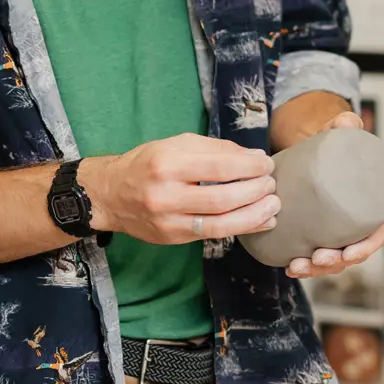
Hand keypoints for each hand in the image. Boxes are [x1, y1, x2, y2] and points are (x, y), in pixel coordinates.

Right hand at [85, 134, 279, 244]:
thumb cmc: (146, 164)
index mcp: (166, 164)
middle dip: (255, 192)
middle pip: (222, 199)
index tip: (266, 164)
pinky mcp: (173, 238)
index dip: (249, 167)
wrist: (110, 195)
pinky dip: (242, 229)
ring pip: (221, 225)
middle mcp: (166, 195)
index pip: (218, 167)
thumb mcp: (174, 145)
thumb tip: (252, 159)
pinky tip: (260, 221)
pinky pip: (214, 236)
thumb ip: (213, 149)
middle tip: (272, 184)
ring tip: (273, 205)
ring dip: (254, 216)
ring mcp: (168, 221)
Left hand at [286, 112, 383, 278]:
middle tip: (316, 259)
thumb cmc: (332, 144)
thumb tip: (346, 121)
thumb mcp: (339, 131)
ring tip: (296, 267)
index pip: (377, 234)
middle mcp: (355, 224)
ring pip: (332, 261)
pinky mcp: (315, 234)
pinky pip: (313, 257)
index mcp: (371, 205)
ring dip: (315, 270)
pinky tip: (287, 266)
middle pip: (352, 254)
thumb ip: (344, 124)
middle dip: (335, 263)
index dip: (366, 247)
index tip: (349, 252)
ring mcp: (334, 232)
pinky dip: (302, 265)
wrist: (311, 149)